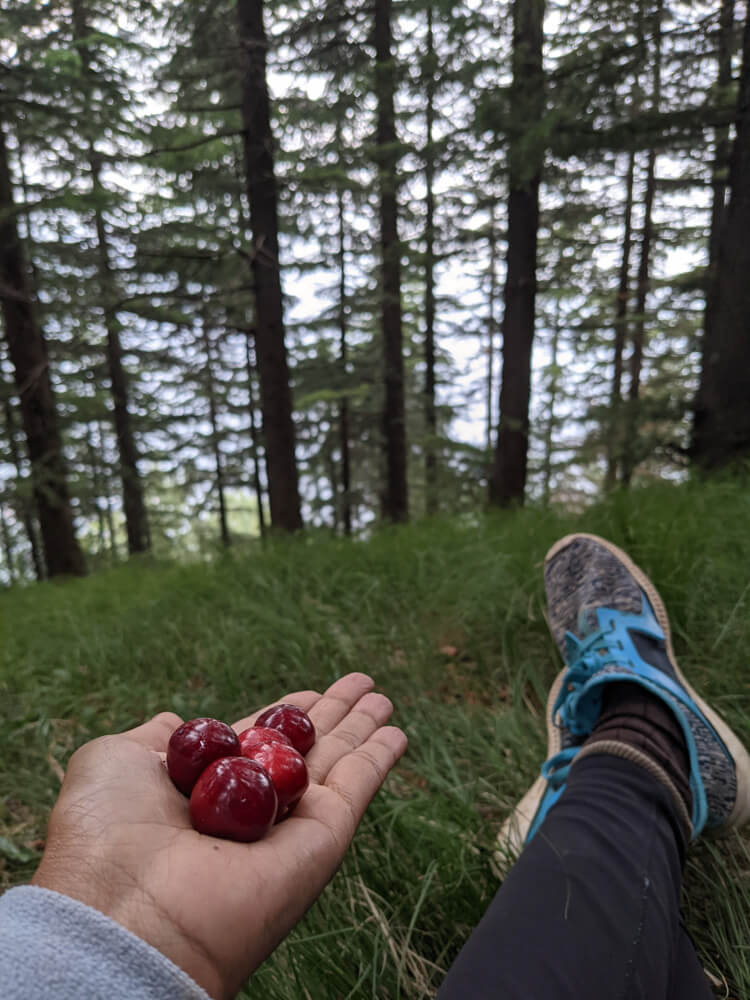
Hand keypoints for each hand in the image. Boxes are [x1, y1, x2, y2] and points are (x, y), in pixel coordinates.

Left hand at [32, 673, 406, 998]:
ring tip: (382, 696)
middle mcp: (251, 810)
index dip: (284, 716)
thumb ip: (150, 737)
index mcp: (204, 791)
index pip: (258, 743)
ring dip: (363, 729)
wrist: (126, 911)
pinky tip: (397, 733)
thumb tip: (173, 720)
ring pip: (338, 764)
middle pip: (305, 750)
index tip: (309, 692)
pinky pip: (357, 788)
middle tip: (362, 684)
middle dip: (334, 715)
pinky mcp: (321, 841)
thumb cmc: (103, 837)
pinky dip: (380, 759)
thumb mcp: (112, 764)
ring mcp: (289, 826)